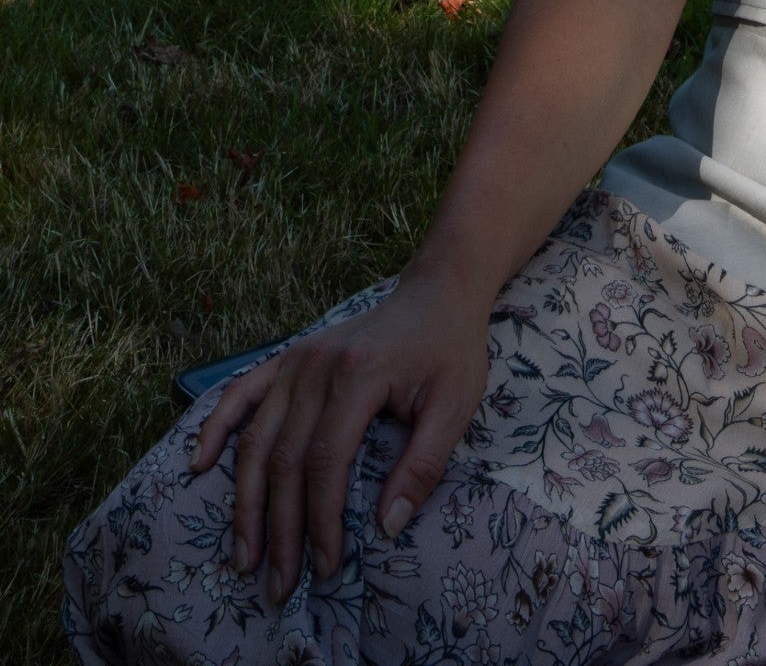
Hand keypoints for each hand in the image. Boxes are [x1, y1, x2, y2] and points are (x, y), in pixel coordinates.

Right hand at [188, 269, 489, 605]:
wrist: (436, 294)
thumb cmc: (448, 351)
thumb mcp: (455, 406)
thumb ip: (423, 465)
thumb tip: (387, 528)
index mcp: (358, 374)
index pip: (326, 461)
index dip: (321, 519)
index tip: (328, 565)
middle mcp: (317, 366)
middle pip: (285, 459)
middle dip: (280, 529)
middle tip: (280, 583)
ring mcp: (296, 360)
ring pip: (256, 440)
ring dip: (246, 502)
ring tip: (245, 554)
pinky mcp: (287, 358)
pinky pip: (241, 394)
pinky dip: (216, 429)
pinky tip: (199, 464)